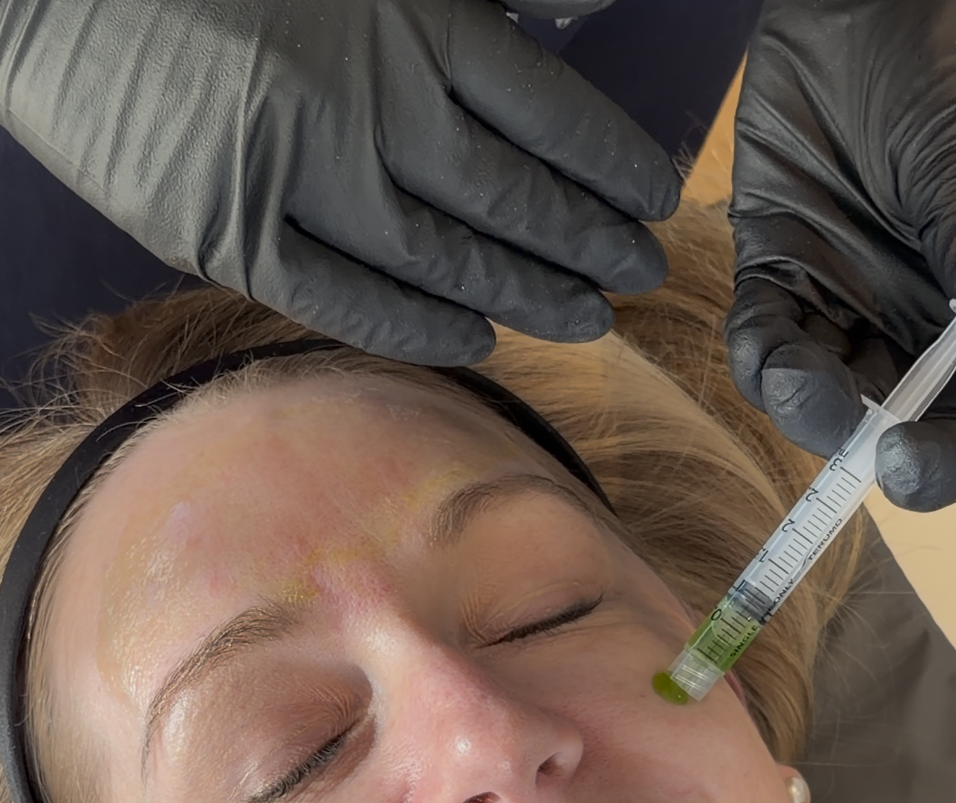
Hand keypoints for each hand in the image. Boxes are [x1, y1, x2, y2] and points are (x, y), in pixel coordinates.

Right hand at [0, 0, 676, 365]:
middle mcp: (373, 101)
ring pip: (448, 258)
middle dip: (587, 244)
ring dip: (526, 295)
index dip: (609, 170)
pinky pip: (350, 299)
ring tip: (586, 321)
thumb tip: (543, 31)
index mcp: (411, 17)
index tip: (649, 206)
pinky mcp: (234, 234)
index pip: (548, 113)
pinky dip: (418, 326)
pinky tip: (476, 341)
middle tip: (636, 278)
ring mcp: (303, 175)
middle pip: (512, 198)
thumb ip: (453, 8)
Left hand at [726, 0, 955, 510]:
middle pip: (896, 419)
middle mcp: (915, 317)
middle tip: (871, 452)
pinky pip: (762, 343)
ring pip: (822, 393)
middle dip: (875, 446)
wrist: (867, 0)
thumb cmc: (946, 79)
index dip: (943, 456)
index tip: (913, 466)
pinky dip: (760, 361)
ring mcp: (846, 296)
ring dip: (809, 407)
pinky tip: (774, 354)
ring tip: (803, 383)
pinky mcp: (779, 268)